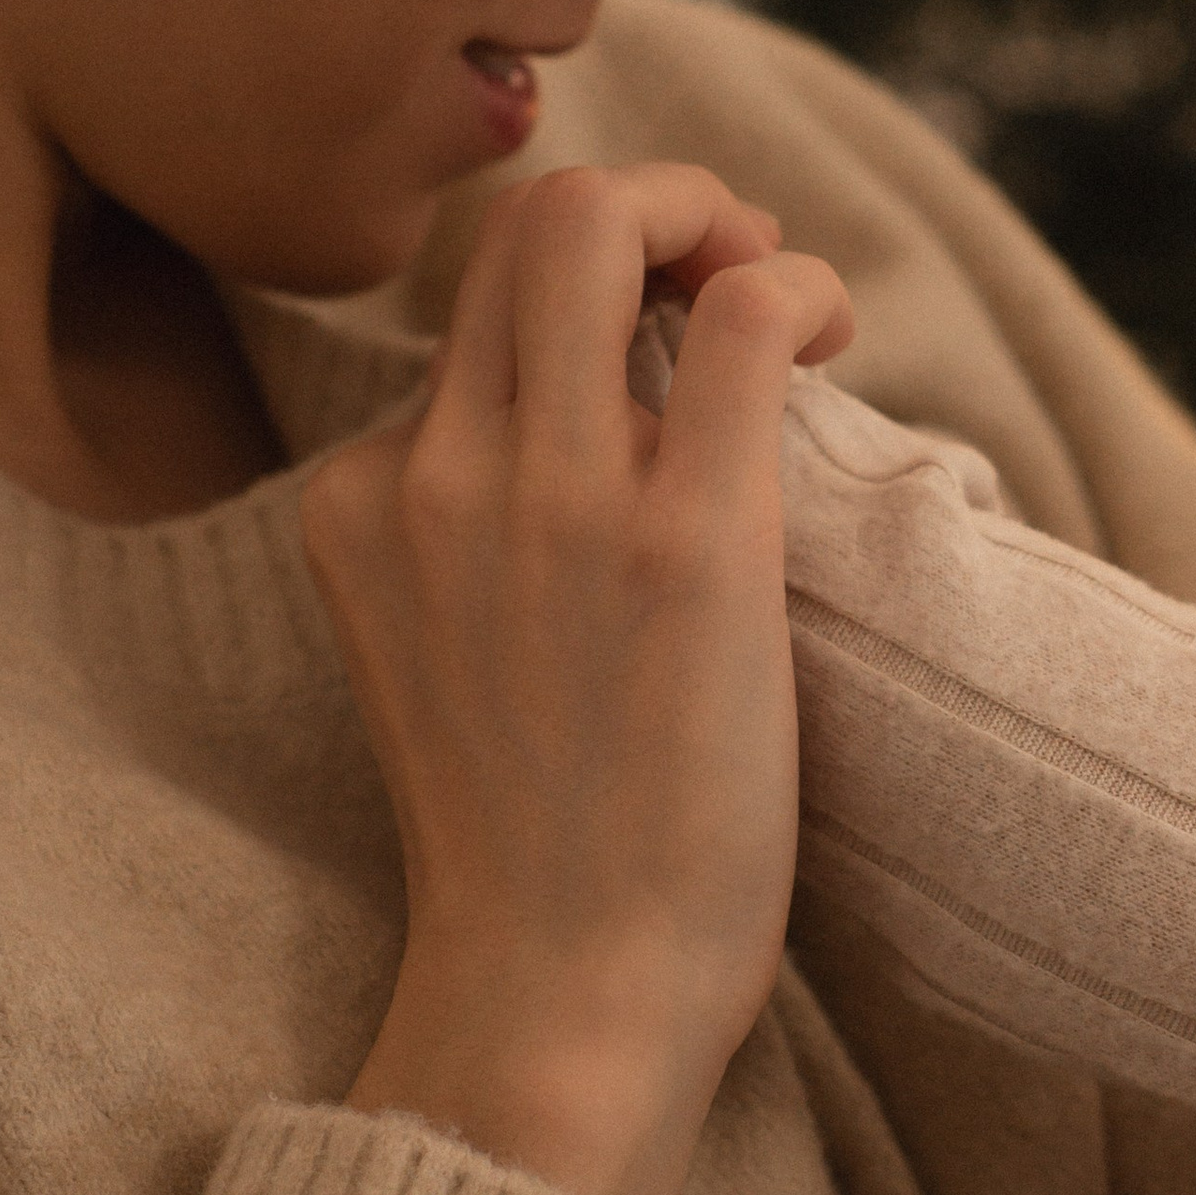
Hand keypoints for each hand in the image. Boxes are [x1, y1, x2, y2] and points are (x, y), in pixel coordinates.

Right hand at [301, 161, 850, 1194]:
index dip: (582, 288)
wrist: (566, 989)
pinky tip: (833, 341)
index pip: (465, 309)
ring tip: (785, 298)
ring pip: (600, 222)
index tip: (662, 329)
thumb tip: (615, 441)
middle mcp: (435, 476)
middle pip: (523, 223)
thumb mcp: (452, 658)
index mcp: (363, 503)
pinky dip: (801, 285)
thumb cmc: (550, 851)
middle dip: (651, 205)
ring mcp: (551, 499)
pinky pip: (740, 314)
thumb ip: (484, 538)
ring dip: (718, 219)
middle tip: (734, 274)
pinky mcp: (683, 537)